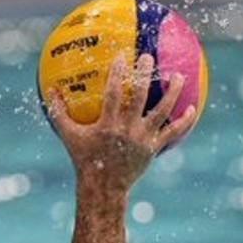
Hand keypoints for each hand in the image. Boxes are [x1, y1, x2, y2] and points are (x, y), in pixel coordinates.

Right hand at [47, 53, 195, 192]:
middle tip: (149, 57)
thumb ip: (60, 113)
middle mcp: (127, 129)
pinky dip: (185, 120)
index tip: (122, 56)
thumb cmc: (84, 158)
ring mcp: (142, 138)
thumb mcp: (69, 135)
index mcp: (107, 124)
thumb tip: (50, 90)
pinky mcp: (153, 147)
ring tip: (179, 75)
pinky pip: (173, 132)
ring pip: (163, 111)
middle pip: (140, 96)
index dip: (118, 74)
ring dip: (173, 92)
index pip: (114, 93)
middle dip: (145, 75)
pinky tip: (193, 107)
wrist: (103, 186)